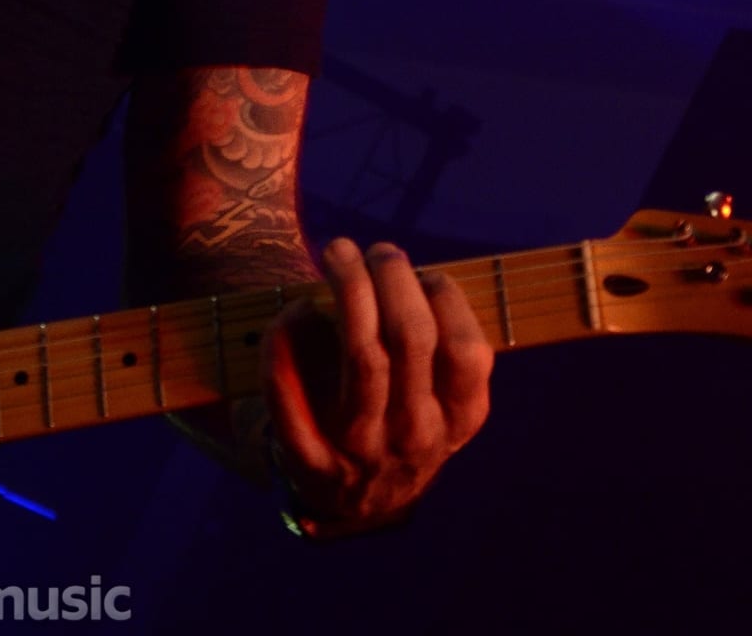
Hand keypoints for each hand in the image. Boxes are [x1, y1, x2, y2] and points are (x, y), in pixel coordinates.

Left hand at [261, 237, 494, 531]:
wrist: (355, 500)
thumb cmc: (401, 416)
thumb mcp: (442, 395)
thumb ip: (438, 342)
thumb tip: (406, 272)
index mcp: (458, 418)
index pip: (465, 351)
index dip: (444, 296)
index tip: (422, 272)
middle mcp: (416, 437)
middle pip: (412, 338)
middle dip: (393, 276)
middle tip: (375, 250)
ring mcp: (363, 454)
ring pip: (362, 356)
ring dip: (350, 289)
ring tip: (339, 252)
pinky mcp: (311, 462)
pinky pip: (292, 396)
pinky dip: (286, 345)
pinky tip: (292, 311)